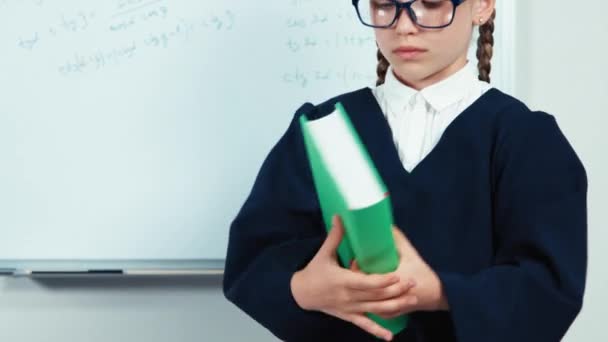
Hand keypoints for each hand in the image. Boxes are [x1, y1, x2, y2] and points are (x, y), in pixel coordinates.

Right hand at [290, 216, 415, 340]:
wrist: (301, 294)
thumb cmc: (314, 271)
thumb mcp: (323, 253)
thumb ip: (334, 236)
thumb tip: (339, 216)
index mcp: (343, 281)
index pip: (367, 283)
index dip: (384, 281)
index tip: (399, 276)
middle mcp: (349, 297)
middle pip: (376, 296)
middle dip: (396, 291)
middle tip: (413, 283)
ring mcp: (350, 308)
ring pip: (375, 310)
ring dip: (395, 306)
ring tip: (411, 301)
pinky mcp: (349, 316)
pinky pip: (365, 325)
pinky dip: (377, 331)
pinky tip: (390, 337)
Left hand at [352, 227, 448, 318]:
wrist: (437, 294)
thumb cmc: (422, 273)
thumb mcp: (410, 254)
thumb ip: (398, 239)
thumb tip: (387, 224)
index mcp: (391, 282)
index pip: (366, 278)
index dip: (357, 269)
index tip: (355, 260)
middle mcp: (388, 298)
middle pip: (362, 291)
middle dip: (355, 280)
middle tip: (353, 267)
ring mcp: (387, 309)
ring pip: (366, 304)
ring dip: (360, 293)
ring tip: (357, 280)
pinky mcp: (388, 315)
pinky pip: (372, 311)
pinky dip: (367, 303)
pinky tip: (363, 295)